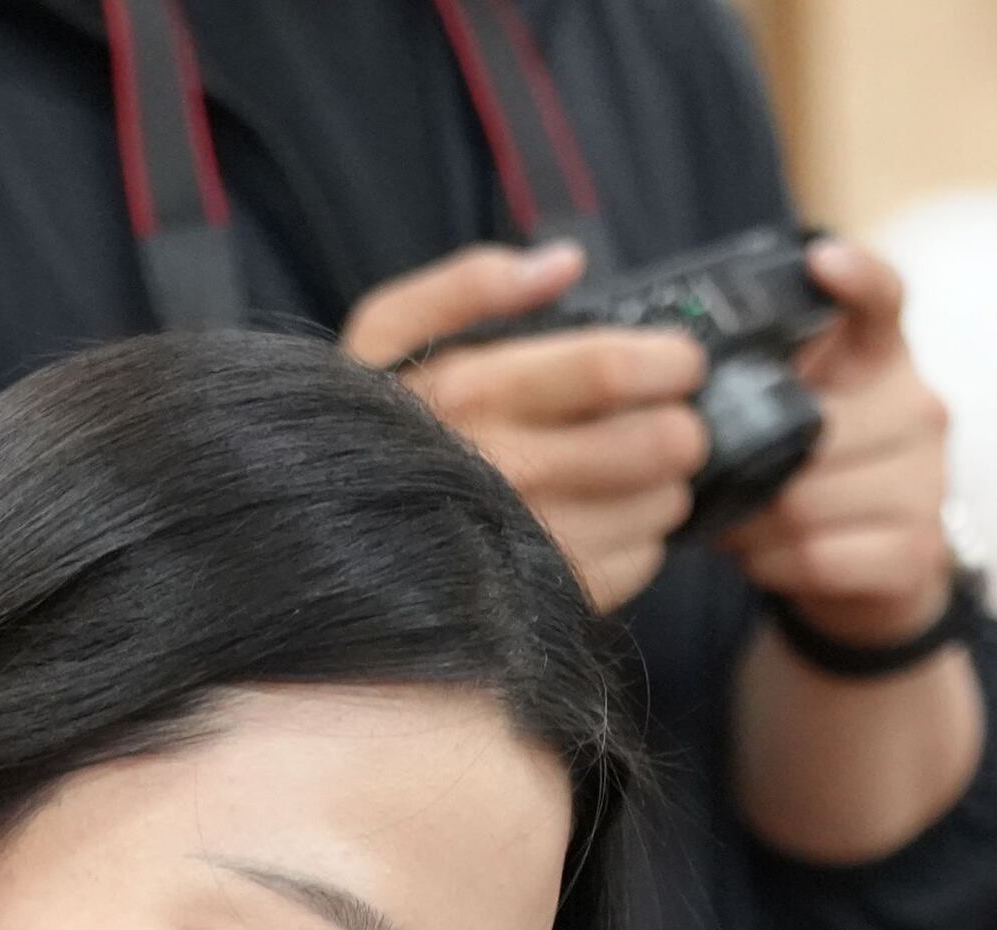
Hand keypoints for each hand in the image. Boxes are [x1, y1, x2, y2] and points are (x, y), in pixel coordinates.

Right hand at [347, 241, 711, 612]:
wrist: (315, 545)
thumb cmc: (364, 433)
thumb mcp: (383, 335)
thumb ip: (468, 284)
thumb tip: (565, 262)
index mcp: (477, 393)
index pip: (610, 370)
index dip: (668, 361)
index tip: (681, 362)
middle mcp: (509, 472)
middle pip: (656, 442)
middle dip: (679, 425)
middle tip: (666, 420)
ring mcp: (532, 544)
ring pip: (659, 505)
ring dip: (660, 485)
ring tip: (624, 474)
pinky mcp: (547, 599)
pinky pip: (638, 564)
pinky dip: (637, 540)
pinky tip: (598, 522)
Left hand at [717, 238, 959, 649]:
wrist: (871, 568)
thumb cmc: (812, 475)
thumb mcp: (791, 412)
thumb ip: (757, 384)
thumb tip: (672, 394)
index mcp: (881, 356)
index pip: (882, 298)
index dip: (855, 276)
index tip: (819, 259)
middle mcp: (918, 407)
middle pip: (813, 432)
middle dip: (748, 468)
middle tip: (710, 484)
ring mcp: (928, 479)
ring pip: (806, 503)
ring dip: (751, 524)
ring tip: (738, 524)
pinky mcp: (919, 550)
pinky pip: (818, 556)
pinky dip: (775, 565)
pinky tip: (766, 557)